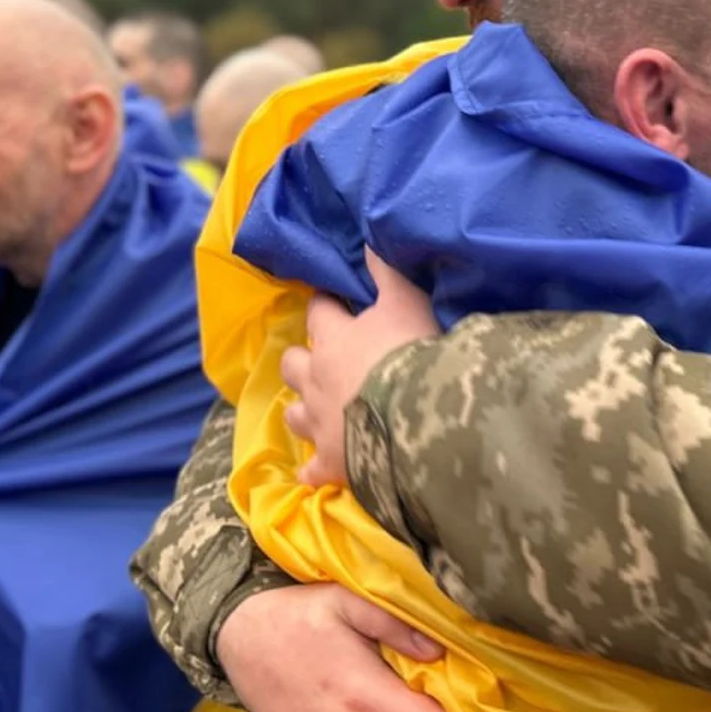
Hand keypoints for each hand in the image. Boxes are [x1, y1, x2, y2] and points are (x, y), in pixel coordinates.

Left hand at [282, 249, 438, 485]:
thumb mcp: (406, 303)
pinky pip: (312, 470)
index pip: (319, 312)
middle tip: (321, 360)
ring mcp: (319, 424)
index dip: (325, 306)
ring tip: (316, 411)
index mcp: (334, 339)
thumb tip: (367, 240)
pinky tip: (317, 472)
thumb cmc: (411, 353)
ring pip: (293, 414)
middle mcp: (316, 379)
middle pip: (293, 364)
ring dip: (302, 410)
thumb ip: (386, 273)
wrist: (418, 419)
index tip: (333, 303)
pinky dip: (314, 470)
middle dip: (302, 360)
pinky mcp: (330, 463)